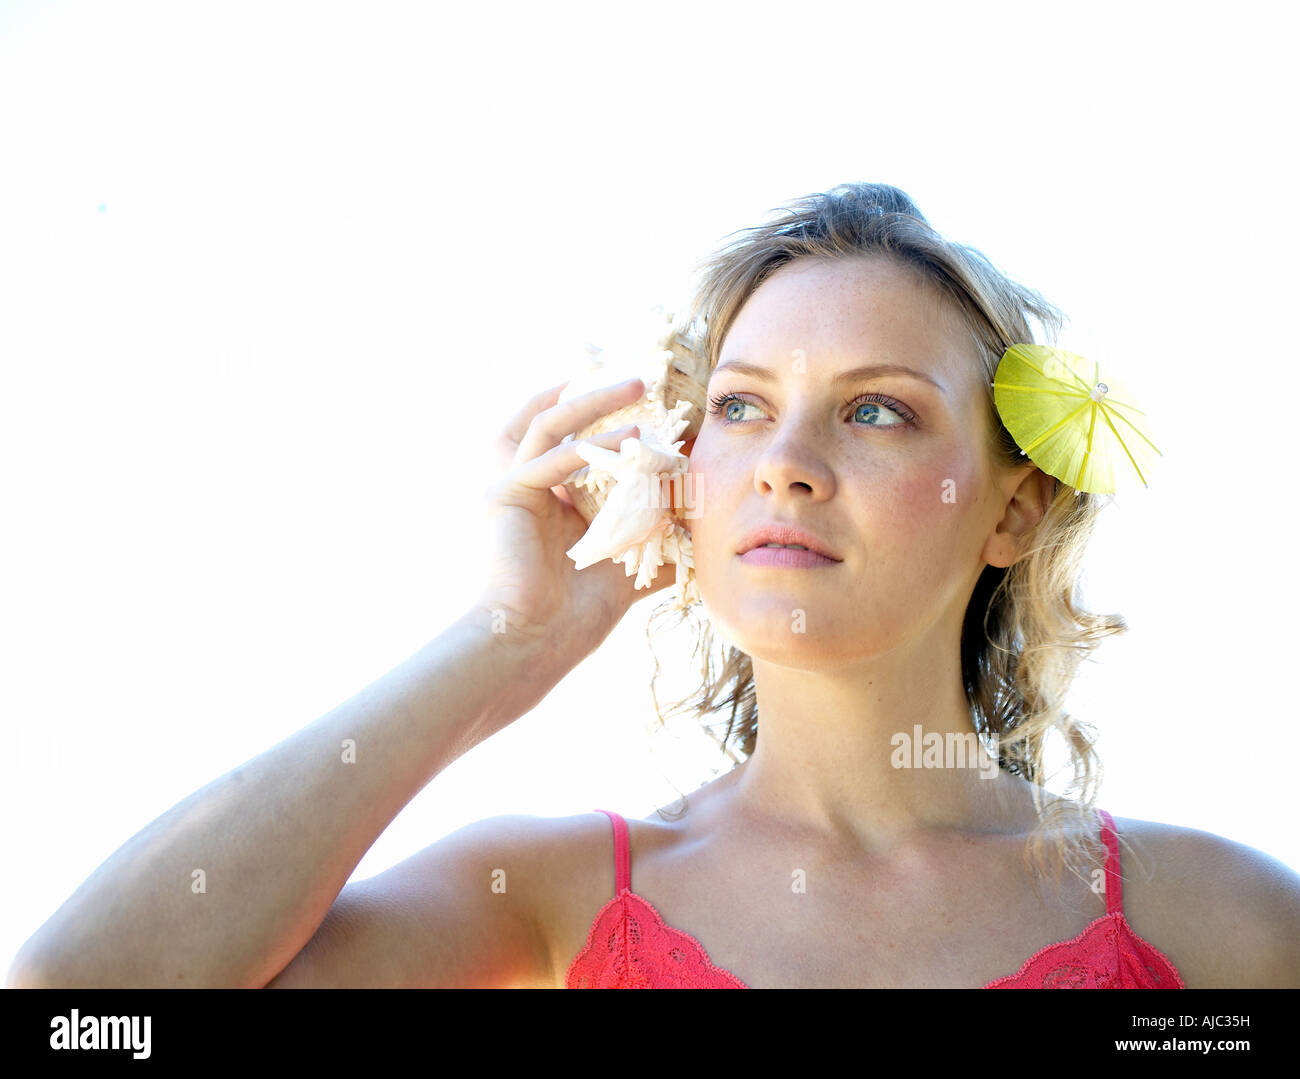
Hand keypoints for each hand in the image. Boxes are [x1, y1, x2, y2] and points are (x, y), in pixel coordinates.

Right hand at [475, 376, 681, 662]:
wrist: (537, 643)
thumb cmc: (576, 613)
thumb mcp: (629, 564)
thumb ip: (657, 540)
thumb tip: (701, 526)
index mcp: (544, 496)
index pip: (570, 440)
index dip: (601, 417)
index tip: (646, 405)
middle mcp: (521, 484)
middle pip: (550, 420)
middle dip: (594, 396)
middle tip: (640, 382)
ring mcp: (509, 486)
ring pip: (547, 425)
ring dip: (591, 404)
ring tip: (636, 391)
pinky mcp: (504, 496)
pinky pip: (549, 460)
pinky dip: (588, 448)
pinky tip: (628, 440)